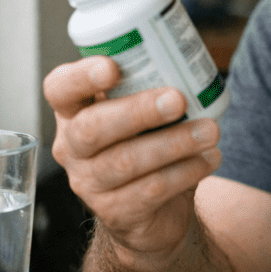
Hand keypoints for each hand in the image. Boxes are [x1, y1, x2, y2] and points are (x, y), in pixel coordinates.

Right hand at [43, 56, 222, 259]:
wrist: (152, 210)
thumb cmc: (146, 142)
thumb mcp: (141, 112)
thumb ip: (151, 86)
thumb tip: (190, 58)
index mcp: (74, 112)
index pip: (59, 89)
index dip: (80, 77)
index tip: (113, 67)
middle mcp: (71, 147)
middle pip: (92, 128)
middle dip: (138, 111)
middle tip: (178, 99)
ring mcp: (90, 183)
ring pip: (126, 162)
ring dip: (174, 143)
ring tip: (211, 130)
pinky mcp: (116, 213)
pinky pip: (151, 190)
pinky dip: (186, 172)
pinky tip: (209, 158)